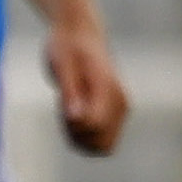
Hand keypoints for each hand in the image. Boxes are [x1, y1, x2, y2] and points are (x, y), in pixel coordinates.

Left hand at [46, 24, 125, 157]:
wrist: (80, 35)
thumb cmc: (67, 48)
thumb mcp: (61, 65)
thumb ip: (69, 92)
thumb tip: (75, 118)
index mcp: (108, 90)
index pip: (94, 126)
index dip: (72, 126)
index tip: (63, 107)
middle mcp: (120, 103)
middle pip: (101, 144)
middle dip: (76, 135)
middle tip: (64, 110)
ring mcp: (120, 110)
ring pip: (101, 146)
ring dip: (79, 137)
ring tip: (68, 110)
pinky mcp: (114, 114)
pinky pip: (100, 139)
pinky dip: (82, 135)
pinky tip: (72, 114)